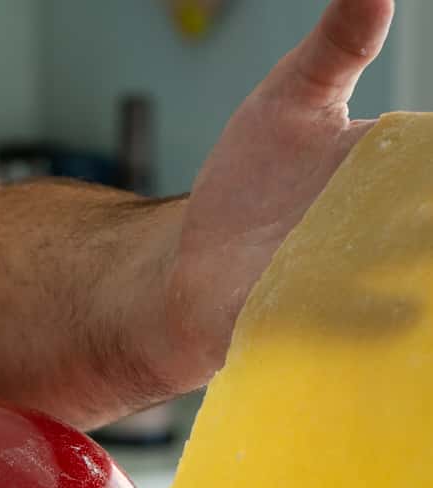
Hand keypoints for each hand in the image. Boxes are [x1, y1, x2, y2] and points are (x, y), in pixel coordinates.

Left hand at [169, 0, 394, 383]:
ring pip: (414, 275)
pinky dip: (381, 319)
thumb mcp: (290, 100)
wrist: (191, 266)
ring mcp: (361, 280)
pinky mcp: (320, 323)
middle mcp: (393, 229)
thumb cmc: (250, 183)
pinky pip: (364, 328)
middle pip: (428, 222)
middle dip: (427, 215)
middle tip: (424, 204)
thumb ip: (336, 48)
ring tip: (419, 240)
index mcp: (396, 167)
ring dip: (420, 263)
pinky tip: (402, 313)